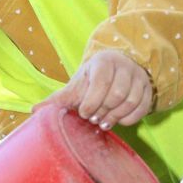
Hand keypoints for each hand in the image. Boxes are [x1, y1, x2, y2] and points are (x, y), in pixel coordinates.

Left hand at [33, 50, 153, 128]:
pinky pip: (141, 108)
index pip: (102, 80)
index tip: (84, 113)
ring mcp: (139, 78)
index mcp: (104, 61)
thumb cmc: (92, 81)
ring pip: (130, 102)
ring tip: (104, 121)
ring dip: (115, 116)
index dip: (92, 101)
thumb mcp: (75, 87)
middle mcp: (124, 66)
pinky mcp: (148, 90)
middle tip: (93, 118)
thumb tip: (34, 111)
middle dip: (103, 110)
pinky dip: (128, 119)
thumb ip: (57, 99)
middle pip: (117, 95)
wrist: (117, 72)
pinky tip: (117, 120)